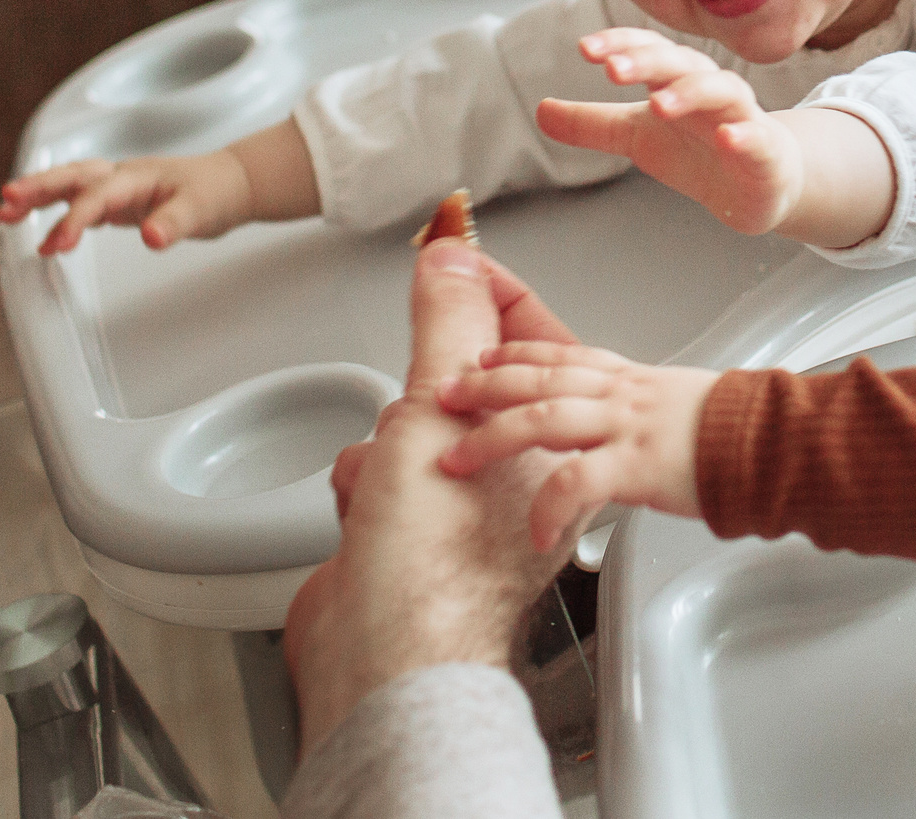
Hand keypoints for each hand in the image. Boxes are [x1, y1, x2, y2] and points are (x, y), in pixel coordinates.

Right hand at [0, 151, 249, 254]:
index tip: (56, 245)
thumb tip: (152, 238)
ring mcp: (118, 188)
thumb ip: (174, 224)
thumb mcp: (200, 211)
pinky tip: (45, 241)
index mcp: (136, 178)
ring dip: (39, 197)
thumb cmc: (216, 192)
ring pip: (71, 186)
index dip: (74, 219)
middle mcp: (121, 178)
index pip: (96, 197)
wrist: (231, 185)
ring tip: (5, 215)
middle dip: (38, 189)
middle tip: (6, 203)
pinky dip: (59, 217)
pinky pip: (81, 203)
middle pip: (71, 178)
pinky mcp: (120, 201)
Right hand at [282, 239, 571, 757]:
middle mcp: (516, 478)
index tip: (454, 256)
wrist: (379, 660)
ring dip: (387, 450)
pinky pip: (381, 481)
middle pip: (457, 389)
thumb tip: (454, 259)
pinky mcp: (410, 540)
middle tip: (416, 419)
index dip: (485, 299)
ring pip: (411, 435)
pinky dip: (365, 489)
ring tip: (392, 485)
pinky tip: (368, 517)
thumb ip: (447, 330)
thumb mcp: (442, 415)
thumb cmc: (433, 564)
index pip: (526, 345)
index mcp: (549, 446)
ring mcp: (462, 513)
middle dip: (420, 400)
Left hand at [439, 340, 716, 551]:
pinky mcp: (637, 466)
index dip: (515, 353)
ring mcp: (626, 427)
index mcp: (631, 380)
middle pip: (539, 378)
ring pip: (544, 418)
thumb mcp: (680, 406)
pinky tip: (536, 532)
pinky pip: (577, 483)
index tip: (482, 357)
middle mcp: (621, 395)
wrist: (774, 446)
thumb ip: (639, 413)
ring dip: (493, 438)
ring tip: (457, 460)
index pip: (562, 354)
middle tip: (443, 395)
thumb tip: (615, 431)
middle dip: (484, 385)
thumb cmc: (735, 436)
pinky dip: (549, 507)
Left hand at [536, 29, 803, 235]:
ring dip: (692, 92)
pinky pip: (758, 138)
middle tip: (613, 70)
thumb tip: (540, 110)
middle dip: (649, 62)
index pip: (649, 49)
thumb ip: (592, 125)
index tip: (586, 50)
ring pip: (723, 91)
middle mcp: (711, 90)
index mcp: (677, 80)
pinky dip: (744, 135)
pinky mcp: (765, 153)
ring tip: (660, 104)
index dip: (622, 44)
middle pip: (683, 62)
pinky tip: (728, 138)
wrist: (760, 184)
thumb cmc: (700, 148)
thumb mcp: (638, 137)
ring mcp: (742, 118)